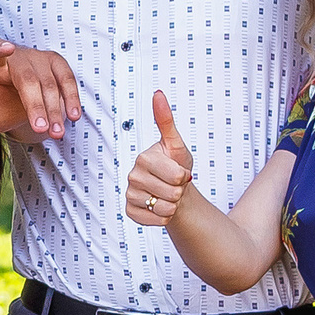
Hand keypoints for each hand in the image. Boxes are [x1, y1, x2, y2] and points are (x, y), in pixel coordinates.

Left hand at [0, 41, 79, 140]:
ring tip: (55, 133)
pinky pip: (67, 80)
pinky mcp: (56, 65)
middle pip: (28, 77)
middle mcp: (17, 56)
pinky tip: (72, 117)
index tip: (6, 48)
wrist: (14, 106)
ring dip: (55, 108)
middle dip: (35, 104)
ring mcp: (38, 59)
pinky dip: (71, 98)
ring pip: (49, 82)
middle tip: (40, 127)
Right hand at [126, 91, 195, 225]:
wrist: (173, 189)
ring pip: (164, 209)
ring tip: (168, 196)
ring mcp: (130, 194)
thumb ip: (166, 120)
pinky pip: (155, 221)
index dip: (184, 177)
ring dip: (173, 205)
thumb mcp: (176, 143)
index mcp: (143, 158)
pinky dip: (164, 218)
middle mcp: (132, 176)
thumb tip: (158, 93)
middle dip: (179, 192)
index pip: (175, 176)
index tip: (180, 171)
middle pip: (171, 193)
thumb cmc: (177, 166)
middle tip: (174, 185)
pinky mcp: (130, 211)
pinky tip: (161, 207)